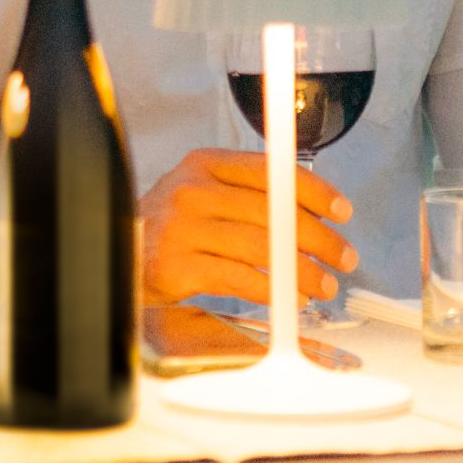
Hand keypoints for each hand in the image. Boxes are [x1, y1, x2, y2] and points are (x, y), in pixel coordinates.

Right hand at [140, 149, 354, 305]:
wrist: (120, 254)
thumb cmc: (172, 227)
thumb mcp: (205, 195)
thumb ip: (250, 195)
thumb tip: (312, 214)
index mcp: (205, 164)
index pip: (271, 171)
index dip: (314, 191)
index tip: (341, 211)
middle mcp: (192, 190)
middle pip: (272, 210)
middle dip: (318, 237)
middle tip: (342, 256)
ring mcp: (182, 228)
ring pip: (260, 247)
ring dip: (302, 269)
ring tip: (323, 284)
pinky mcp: (176, 266)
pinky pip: (239, 277)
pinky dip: (272, 290)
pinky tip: (291, 298)